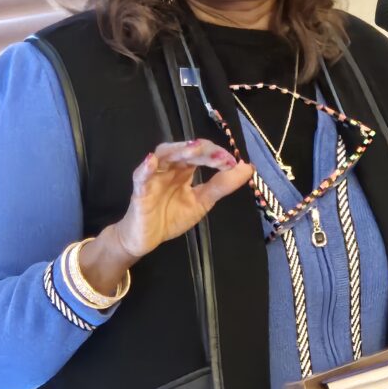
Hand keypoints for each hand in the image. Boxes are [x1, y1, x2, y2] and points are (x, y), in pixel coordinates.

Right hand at [79, 139, 252, 295]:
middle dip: (203, 150)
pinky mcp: (140, 191)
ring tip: (193, 149)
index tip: (233, 163)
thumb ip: (222, 186)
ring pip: (163, 155)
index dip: (217, 155)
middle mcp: (169, 167)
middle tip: (221, 157)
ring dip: (178, 150)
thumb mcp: (202, 201)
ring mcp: (153, 176)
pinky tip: (152, 161)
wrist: (146, 239)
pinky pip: (140, 177)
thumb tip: (248, 168)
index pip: (201, 153)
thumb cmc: (171, 216)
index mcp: (185, 168)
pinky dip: (145, 168)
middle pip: (184, 149)